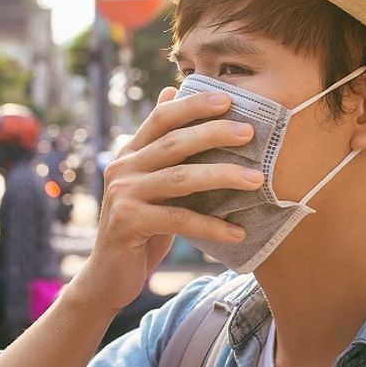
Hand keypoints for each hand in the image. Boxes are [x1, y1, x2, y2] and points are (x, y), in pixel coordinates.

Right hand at [68, 87, 262, 315]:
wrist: (108, 275)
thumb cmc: (140, 225)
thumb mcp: (149, 180)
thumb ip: (160, 143)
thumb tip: (170, 90)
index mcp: (129, 153)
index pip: (161, 118)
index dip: (192, 105)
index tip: (227, 99)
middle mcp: (122, 168)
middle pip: (174, 142)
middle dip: (214, 134)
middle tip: (250, 133)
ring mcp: (123, 195)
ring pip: (181, 178)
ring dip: (223, 176)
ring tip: (257, 179)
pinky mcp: (128, 223)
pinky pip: (179, 219)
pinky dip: (212, 226)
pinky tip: (238, 232)